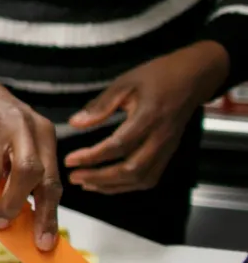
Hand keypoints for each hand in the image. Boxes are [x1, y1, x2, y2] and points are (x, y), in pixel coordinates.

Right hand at [0, 46, 61, 249]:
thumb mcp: (19, 137)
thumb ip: (25, 170)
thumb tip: (26, 218)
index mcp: (42, 132)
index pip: (51, 180)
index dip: (48, 214)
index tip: (43, 242)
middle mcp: (21, 125)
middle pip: (27, 173)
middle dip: (13, 204)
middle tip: (0, 221)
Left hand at [64, 42, 226, 193]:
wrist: (192, 79)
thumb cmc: (158, 77)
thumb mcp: (125, 83)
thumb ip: (100, 105)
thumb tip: (75, 123)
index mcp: (149, 117)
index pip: (118, 145)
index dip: (92, 156)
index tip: (70, 160)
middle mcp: (161, 138)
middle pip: (132, 169)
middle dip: (100, 178)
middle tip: (74, 177)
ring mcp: (168, 148)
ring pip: (142, 178)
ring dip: (113, 186)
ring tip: (87, 184)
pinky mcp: (169, 153)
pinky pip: (151, 177)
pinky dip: (128, 185)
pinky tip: (109, 183)